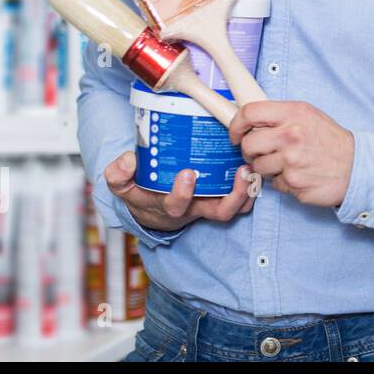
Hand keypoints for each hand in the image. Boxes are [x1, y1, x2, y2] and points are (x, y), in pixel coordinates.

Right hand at [103, 151, 256, 230]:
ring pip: (235, 209)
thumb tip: (128, 161)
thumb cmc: (140, 192)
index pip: (176, 206)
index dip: (182, 193)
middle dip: (231, 196)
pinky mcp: (221, 198)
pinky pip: (242, 202)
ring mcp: (209, 206)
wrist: (151, 208)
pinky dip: (251, 190)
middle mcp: (193, 209)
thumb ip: (119, 174)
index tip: (187, 174)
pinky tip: (254, 169)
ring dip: (247, 192)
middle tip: (239, 172)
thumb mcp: (122, 184)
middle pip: (217, 212)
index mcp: (168, 206)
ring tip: (251, 169)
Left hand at [229, 101, 355, 207]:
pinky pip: (273, 183)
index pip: (250, 112)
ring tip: (286, 165)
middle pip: (248, 143)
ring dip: (267, 168)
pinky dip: (282, 181)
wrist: (357, 166)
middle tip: (260, 153)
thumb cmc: (332, 141)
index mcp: (294, 113)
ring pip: (257, 167)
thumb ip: (282, 116)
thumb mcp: (309, 116)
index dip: (236, 124)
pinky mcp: (293, 182)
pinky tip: (298, 175)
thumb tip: (251, 121)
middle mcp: (291, 135)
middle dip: (250, 151)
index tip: (236, 134)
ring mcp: (291, 160)